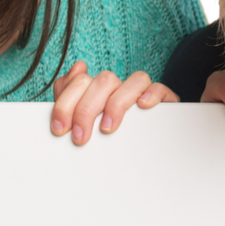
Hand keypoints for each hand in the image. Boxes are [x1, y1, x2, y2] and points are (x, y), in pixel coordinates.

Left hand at [49, 62, 176, 144]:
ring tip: (107, 129)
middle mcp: (121, 87)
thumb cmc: (107, 139)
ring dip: (117, 104)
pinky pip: (161, 88)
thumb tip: (78, 67)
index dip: (66, 104)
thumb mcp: (82, 123)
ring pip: (135, 80)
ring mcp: (142, 93)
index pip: (81, 82)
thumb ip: (68, 96)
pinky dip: (152, 94)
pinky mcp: (164, 101)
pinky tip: (142, 106)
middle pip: (105, 80)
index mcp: (98, 88)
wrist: (137, 158)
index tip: (60, 129)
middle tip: (80, 137)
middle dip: (87, 109)